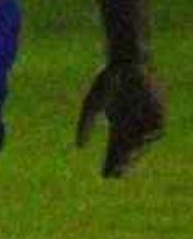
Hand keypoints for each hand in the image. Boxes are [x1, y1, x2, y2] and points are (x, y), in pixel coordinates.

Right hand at [74, 61, 165, 177]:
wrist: (127, 63)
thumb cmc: (107, 82)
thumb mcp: (91, 105)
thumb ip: (86, 126)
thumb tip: (79, 147)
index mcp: (118, 126)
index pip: (115, 151)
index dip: (111, 163)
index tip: (106, 175)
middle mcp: (133, 127)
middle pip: (130, 152)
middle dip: (123, 163)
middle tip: (117, 174)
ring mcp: (147, 122)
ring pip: (143, 144)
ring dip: (135, 154)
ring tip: (126, 162)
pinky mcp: (159, 114)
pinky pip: (156, 131)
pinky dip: (148, 139)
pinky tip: (138, 145)